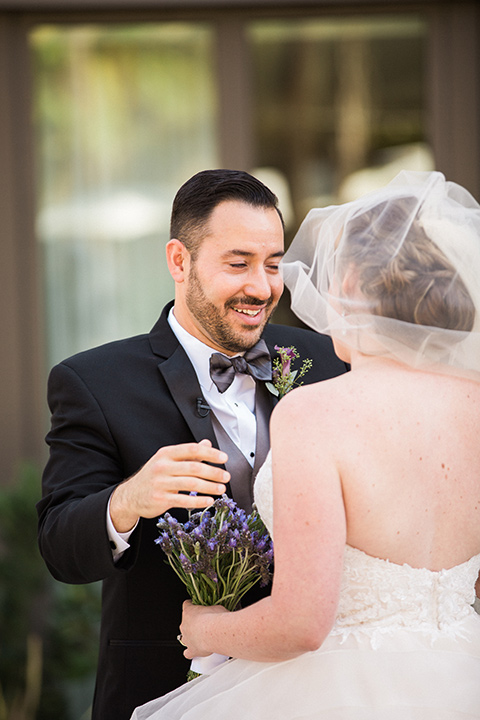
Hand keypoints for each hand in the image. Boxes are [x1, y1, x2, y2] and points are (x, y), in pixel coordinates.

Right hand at [109, 439, 229, 531]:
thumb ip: (188, 453)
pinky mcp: (160, 499)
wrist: (130, 495)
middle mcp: (162, 466)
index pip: (192, 449)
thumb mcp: (167, 460)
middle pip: (194, 467)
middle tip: (226, 476)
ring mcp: (160, 483)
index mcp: (166, 454)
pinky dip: (199, 501)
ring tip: (221, 489)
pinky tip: (209, 501)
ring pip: (191, 484)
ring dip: (210, 487)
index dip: (210, 453)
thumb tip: (207, 443)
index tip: (224, 457)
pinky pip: (184, 500)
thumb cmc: (153, 476)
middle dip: (214, 472)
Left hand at [179, 600, 228, 658]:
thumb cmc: (215, 617)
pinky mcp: (191, 650)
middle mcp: (184, 625)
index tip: (197, 606)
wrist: (215, 632)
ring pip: (184, 637)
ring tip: (201, 637)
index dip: (192, 606)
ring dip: (191, 637)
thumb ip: (211, 610)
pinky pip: (188, 653)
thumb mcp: (215, 607)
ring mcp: (186, 638)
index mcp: (188, 611)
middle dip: (194, 623)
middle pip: (186, 622)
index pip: (186, 605)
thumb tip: (215, 612)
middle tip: (205, 623)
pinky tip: (196, 650)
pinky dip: (191, 652)